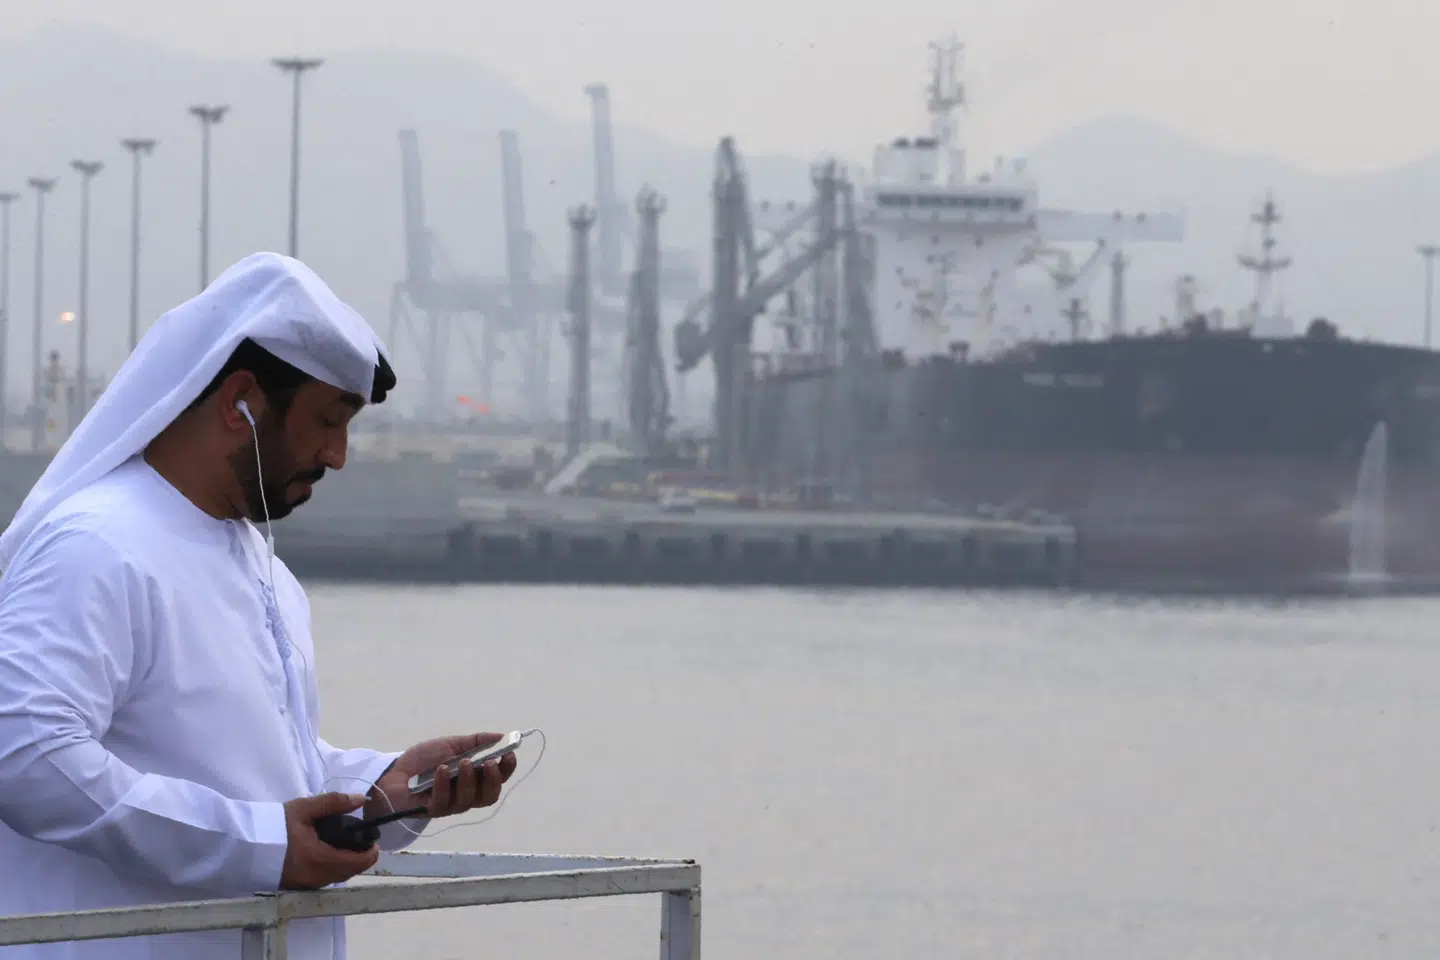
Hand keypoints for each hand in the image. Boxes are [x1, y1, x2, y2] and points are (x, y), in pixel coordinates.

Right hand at [279, 792, 378, 889]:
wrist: (242, 846)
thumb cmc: (274, 827)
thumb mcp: (305, 809)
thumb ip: (334, 802)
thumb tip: (360, 799)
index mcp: (322, 860)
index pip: (359, 863)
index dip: (371, 853)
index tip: (374, 842)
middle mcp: (316, 878)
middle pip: (348, 872)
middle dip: (358, 859)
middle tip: (359, 842)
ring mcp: (305, 885)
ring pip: (335, 878)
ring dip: (344, 865)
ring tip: (343, 846)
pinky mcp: (294, 887)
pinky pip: (321, 881)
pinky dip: (329, 870)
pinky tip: (324, 855)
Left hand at [367, 733, 518, 820]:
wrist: (393, 773)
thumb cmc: (423, 760)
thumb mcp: (451, 745)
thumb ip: (475, 742)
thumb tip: (502, 736)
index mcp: (474, 778)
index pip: (498, 778)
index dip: (507, 768)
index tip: (508, 754)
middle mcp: (466, 794)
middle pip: (490, 795)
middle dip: (493, 780)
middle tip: (489, 763)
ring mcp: (451, 804)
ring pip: (469, 800)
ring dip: (468, 779)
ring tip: (462, 762)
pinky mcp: (434, 810)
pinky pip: (444, 802)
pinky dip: (444, 784)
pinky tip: (440, 771)